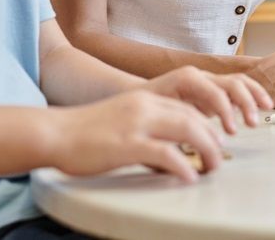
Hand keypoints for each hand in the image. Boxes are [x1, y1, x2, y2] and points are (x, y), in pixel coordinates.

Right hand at [48, 89, 223, 181]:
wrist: (55, 132)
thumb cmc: (85, 131)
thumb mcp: (122, 117)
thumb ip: (146, 125)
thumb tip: (169, 146)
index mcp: (144, 98)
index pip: (187, 107)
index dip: (207, 124)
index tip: (215, 141)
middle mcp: (144, 106)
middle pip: (192, 117)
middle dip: (212, 138)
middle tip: (218, 158)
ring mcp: (136, 124)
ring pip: (187, 130)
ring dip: (206, 150)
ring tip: (211, 167)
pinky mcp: (127, 144)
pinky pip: (165, 153)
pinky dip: (182, 165)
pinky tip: (189, 176)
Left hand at [142, 65, 272, 133]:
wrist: (136, 98)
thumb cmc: (144, 111)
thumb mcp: (155, 123)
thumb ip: (173, 136)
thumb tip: (186, 158)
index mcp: (186, 80)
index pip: (215, 91)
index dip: (226, 111)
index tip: (231, 131)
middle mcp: (200, 77)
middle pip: (231, 82)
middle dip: (245, 102)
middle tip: (251, 124)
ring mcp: (207, 82)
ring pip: (238, 81)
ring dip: (254, 95)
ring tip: (265, 111)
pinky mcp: (212, 91)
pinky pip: (237, 88)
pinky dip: (251, 95)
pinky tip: (259, 108)